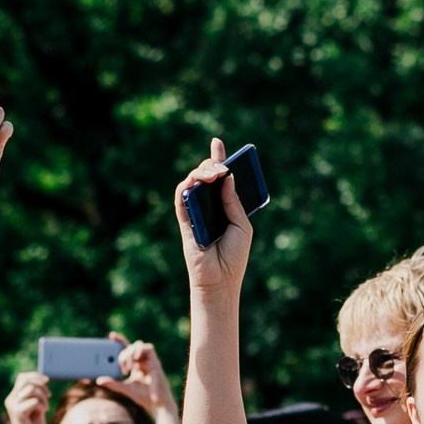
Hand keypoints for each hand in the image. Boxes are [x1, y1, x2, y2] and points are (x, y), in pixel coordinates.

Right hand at [4, 372, 50, 423]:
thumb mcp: (37, 405)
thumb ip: (36, 393)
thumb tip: (41, 378)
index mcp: (13, 397)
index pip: (22, 377)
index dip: (35, 375)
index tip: (47, 380)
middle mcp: (10, 399)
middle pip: (26, 380)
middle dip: (41, 385)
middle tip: (49, 395)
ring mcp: (12, 405)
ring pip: (31, 389)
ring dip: (43, 397)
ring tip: (46, 407)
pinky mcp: (17, 412)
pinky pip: (34, 401)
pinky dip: (42, 406)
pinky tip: (43, 413)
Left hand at [115, 337, 176, 421]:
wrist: (156, 404)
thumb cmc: (143, 396)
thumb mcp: (124, 388)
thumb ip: (112, 383)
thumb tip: (99, 380)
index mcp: (134, 365)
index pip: (126, 348)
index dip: (119, 340)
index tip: (112, 335)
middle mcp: (141, 361)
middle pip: (129, 348)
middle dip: (123, 355)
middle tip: (122, 369)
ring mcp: (148, 360)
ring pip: (137, 345)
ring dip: (130, 353)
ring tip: (128, 366)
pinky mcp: (155, 362)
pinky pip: (148, 348)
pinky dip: (140, 350)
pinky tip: (135, 359)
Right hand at [174, 139, 252, 293]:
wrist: (222, 282)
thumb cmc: (234, 257)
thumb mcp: (242, 225)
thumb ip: (234, 202)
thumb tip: (227, 177)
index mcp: (224, 207)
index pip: (220, 179)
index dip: (218, 159)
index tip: (217, 142)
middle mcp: (208, 207)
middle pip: (205, 177)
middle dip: (212, 165)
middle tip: (223, 166)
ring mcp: (195, 213)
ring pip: (192, 183)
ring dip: (201, 173)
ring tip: (214, 172)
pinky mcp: (184, 221)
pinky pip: (181, 198)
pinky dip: (187, 186)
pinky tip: (198, 181)